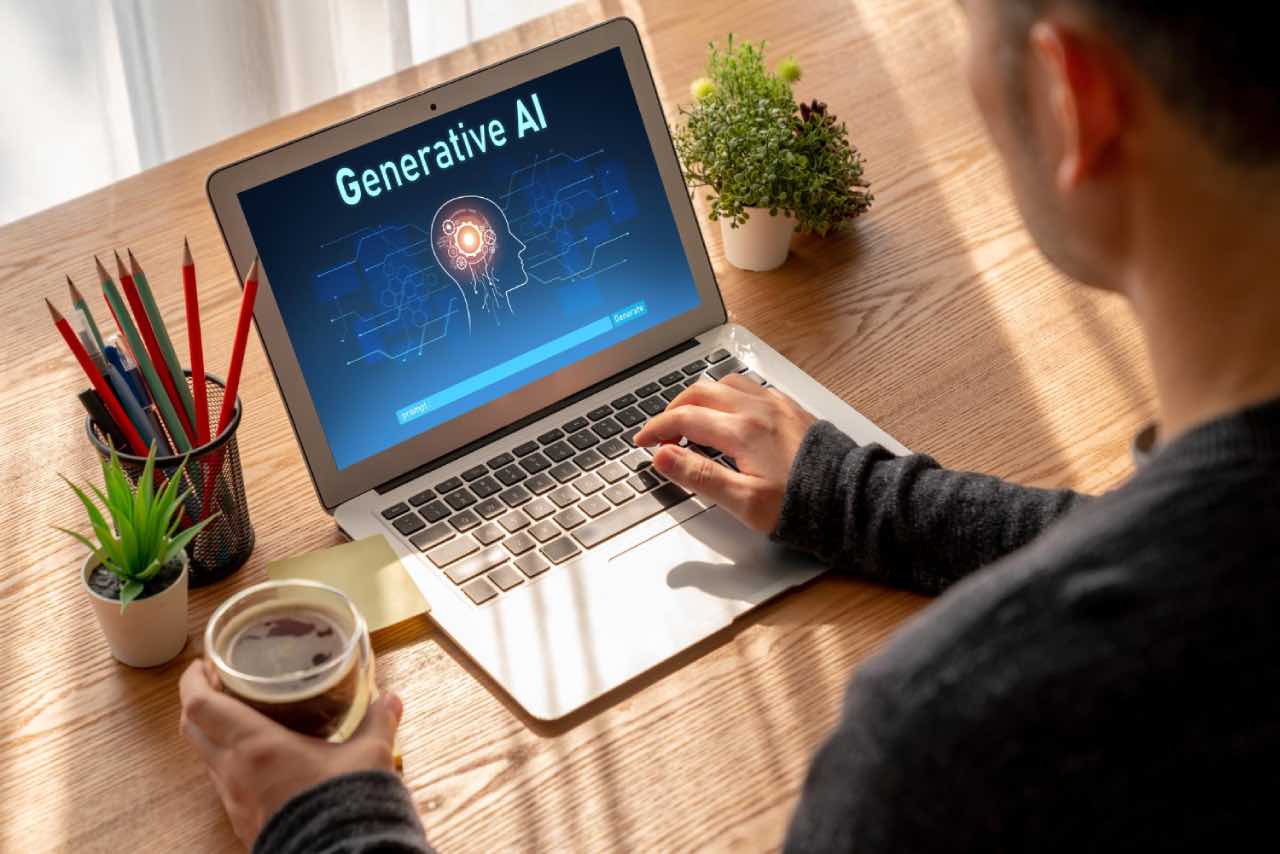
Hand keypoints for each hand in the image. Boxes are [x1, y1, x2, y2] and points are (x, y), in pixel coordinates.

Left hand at [179, 659, 401, 846]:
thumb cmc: (345, 802)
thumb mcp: (369, 754)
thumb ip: (378, 721)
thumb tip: (391, 698)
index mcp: (255, 745)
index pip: (200, 705)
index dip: (193, 680)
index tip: (202, 663)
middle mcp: (234, 772)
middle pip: (192, 729)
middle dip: (198, 702)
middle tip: (219, 684)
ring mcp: (234, 801)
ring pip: (207, 758)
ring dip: (215, 734)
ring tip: (242, 718)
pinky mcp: (243, 823)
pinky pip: (225, 785)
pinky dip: (231, 764)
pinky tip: (260, 760)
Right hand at [633, 374, 815, 531]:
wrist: (851, 499)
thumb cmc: (802, 506)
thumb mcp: (743, 502)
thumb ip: (699, 476)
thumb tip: (663, 456)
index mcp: (742, 431)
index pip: (684, 418)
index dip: (657, 429)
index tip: (643, 441)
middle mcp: (758, 409)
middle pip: (701, 393)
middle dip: (674, 409)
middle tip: (661, 431)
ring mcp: (776, 405)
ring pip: (725, 384)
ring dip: (701, 398)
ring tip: (691, 421)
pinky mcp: (791, 408)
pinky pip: (750, 388)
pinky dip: (727, 395)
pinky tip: (728, 414)